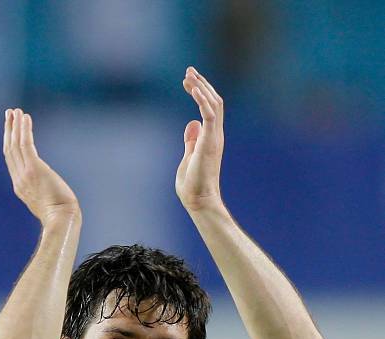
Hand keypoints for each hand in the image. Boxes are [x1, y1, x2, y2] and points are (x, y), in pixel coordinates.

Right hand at [3, 108, 79, 223]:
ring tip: (16, 111)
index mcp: (21, 187)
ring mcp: (24, 174)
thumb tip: (51, 190)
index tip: (11, 129)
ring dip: (15, 126)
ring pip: (15, 144)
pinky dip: (24, 129)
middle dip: (8, 130)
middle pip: (9, 150)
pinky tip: (25, 118)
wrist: (61, 221)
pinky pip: (25, 144)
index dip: (10, 143)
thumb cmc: (61, 216)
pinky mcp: (34, 169)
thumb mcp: (47, 203)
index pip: (11, 160)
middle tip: (9, 114)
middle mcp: (19, 179)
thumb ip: (44, 193)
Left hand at [175, 67, 224, 211]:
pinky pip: (209, 114)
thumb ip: (191, 141)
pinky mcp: (210, 142)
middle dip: (201, 84)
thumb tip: (191, 124)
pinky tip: (193, 89)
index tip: (189, 81)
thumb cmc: (193, 185)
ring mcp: (214, 138)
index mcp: (211, 138)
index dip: (201, 92)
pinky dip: (202, 99)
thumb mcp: (189, 157)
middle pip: (214, 101)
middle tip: (189, 71)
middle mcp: (216, 135)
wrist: (199, 201)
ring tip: (189, 75)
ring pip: (213, 104)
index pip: (210, 108)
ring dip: (201, 88)